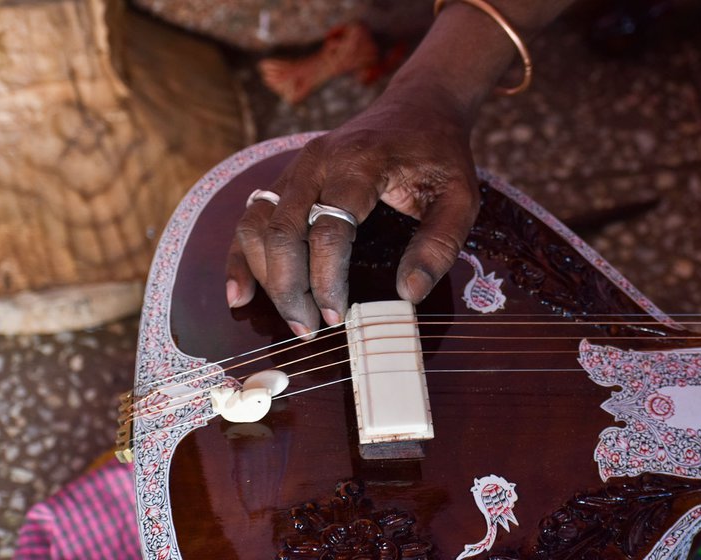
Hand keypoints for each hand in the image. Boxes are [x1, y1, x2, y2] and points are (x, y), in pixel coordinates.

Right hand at [225, 86, 479, 337]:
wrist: (419, 106)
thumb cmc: (441, 155)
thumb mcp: (460, 197)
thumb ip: (439, 245)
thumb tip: (407, 295)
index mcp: (360, 163)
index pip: (328, 229)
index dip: (327, 280)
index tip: (338, 317)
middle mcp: (318, 161)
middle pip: (282, 231)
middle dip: (289, 289)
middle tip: (309, 329)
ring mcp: (297, 165)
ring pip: (258, 225)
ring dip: (265, 277)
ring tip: (292, 317)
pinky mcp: (289, 175)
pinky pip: (252, 215)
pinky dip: (242, 256)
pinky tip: (240, 293)